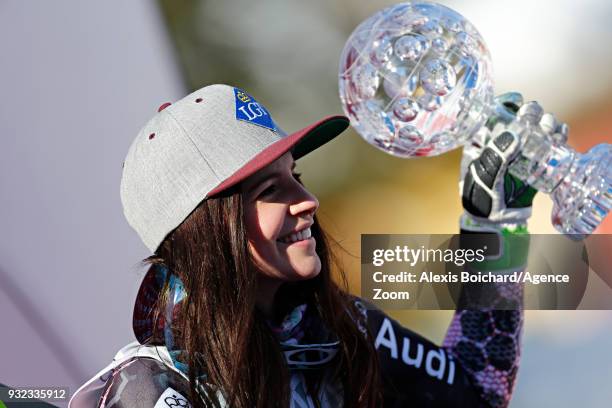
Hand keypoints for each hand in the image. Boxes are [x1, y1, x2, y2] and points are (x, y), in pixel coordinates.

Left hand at [459, 93, 567, 226]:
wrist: (493, 223)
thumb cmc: (480, 198)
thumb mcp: (483, 176)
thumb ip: (496, 155)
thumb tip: (514, 132)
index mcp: (483, 141)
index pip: (495, 113)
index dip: (507, 103)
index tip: (517, 101)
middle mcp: (503, 143)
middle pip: (521, 117)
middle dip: (531, 113)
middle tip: (535, 117)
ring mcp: (521, 152)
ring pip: (538, 129)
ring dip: (547, 123)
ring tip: (548, 129)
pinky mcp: (536, 163)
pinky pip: (550, 145)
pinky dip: (558, 137)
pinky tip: (559, 136)